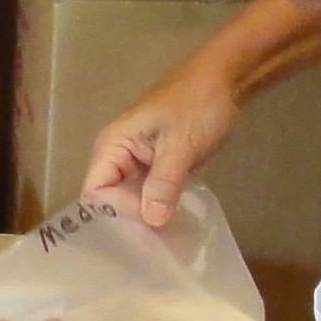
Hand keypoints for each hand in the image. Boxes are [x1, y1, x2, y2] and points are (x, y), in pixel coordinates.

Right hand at [83, 60, 239, 228]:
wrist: (225, 79)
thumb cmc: (197, 104)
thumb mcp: (181, 144)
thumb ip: (164, 182)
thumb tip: (152, 222)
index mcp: (112, 144)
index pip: (95, 192)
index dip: (117, 211)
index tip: (150, 221)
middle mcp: (116, 155)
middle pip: (109, 200)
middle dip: (130, 220)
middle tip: (157, 242)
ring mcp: (135, 162)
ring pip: (129, 200)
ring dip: (145, 217)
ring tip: (166, 239)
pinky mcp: (154, 167)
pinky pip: (147, 194)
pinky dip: (158, 208)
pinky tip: (174, 223)